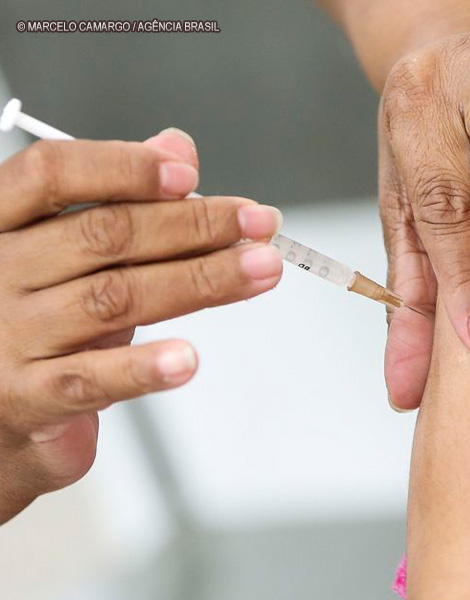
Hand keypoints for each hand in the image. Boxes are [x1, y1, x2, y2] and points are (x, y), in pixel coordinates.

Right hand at [0, 130, 283, 523]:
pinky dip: (146, 367)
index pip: (53, 174)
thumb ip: (120, 200)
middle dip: (195, 225)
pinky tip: (189, 358)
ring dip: (200, 280)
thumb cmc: (33, 321)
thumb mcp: (68, 254)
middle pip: (103, 235)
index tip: (190, 175)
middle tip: (259, 224)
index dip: (124, 166)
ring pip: (116, 297)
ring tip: (259, 270)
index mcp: (0, 222)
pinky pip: (93, 378)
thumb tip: (176, 147)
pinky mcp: (26, 398)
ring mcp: (8, 336)